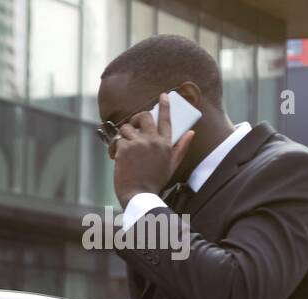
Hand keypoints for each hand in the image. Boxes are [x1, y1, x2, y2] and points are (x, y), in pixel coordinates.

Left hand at [112, 92, 195, 206]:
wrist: (138, 194)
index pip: (166, 120)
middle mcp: (153, 140)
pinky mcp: (125, 148)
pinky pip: (118, 139)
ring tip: (125, 146)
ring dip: (124, 134)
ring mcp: (138, 143)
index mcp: (166, 144)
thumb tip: (191, 132)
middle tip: (134, 126)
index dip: (165, 106)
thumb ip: (181, 147)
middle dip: (138, 118)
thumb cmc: (155, 181)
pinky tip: (119, 157)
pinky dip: (116, 146)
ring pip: (127, 127)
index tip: (163, 95)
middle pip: (144, 117)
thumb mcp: (172, 165)